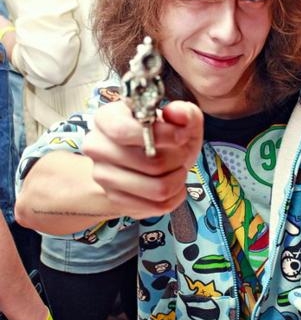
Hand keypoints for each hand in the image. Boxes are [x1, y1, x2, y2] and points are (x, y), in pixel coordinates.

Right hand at [82, 100, 203, 218]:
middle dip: (178, 159)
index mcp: (106, 119)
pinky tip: (174, 185)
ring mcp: (104, 177)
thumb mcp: (178, 120)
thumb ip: (184, 112)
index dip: (160, 136)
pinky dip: (175, 196)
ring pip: (157, 188)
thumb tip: (177, 113)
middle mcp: (98, 147)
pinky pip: (158, 206)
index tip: (181, 136)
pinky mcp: (116, 200)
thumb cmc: (161, 138)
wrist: (144, 164)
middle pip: (150, 163)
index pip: (123, 131)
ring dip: (178, 179)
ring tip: (178, 169)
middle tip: (181, 153)